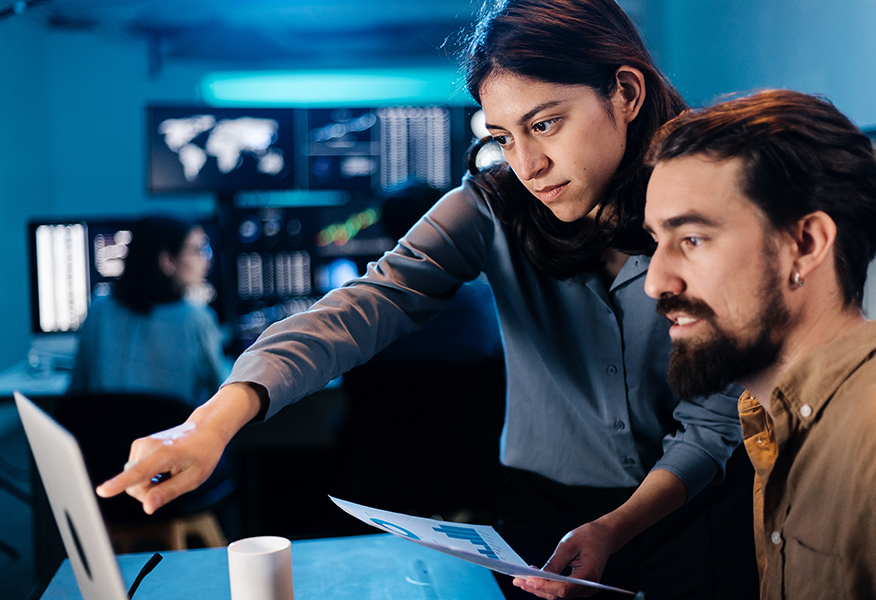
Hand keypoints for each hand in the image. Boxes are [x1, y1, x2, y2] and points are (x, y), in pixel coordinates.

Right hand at [95, 419, 224, 513]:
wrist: (204, 429)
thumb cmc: (203, 454)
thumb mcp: (193, 478)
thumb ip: (168, 493)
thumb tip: (147, 508)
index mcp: (164, 454)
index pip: (138, 473)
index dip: (119, 484)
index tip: (102, 491)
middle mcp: (148, 446)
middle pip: (134, 486)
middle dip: (149, 492)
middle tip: (172, 482)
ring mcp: (141, 444)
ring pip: (133, 480)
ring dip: (150, 483)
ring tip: (171, 471)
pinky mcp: (138, 446)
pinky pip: (135, 472)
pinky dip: (148, 475)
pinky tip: (164, 466)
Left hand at [512, 470, 687, 598]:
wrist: (605, 536)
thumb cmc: (590, 537)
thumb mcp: (568, 544)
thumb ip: (554, 562)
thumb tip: (538, 576)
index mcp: (589, 577)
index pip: (563, 589)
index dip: (544, 586)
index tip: (528, 580)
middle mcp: (587, 588)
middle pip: (557, 595)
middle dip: (536, 588)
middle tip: (517, 580)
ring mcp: (583, 589)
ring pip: (557, 594)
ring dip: (538, 588)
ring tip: (520, 579)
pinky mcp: (578, 587)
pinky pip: (559, 590)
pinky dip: (545, 585)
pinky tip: (533, 577)